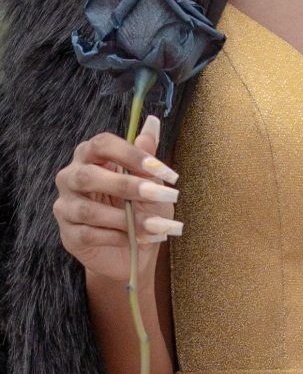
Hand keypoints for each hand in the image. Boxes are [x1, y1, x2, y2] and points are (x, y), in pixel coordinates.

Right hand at [52, 115, 182, 284]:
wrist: (130, 252)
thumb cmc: (140, 209)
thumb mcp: (150, 181)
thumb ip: (146, 153)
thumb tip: (153, 121)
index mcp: (89, 158)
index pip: (102, 145)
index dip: (132, 154)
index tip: (164, 171)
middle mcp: (71, 178)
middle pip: (88, 176)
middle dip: (127, 185)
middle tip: (163, 195)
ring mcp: (66, 208)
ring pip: (88, 210)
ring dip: (127, 218)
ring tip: (159, 225)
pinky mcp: (69, 236)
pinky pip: (90, 234)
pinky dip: (120, 237)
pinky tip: (142, 239)